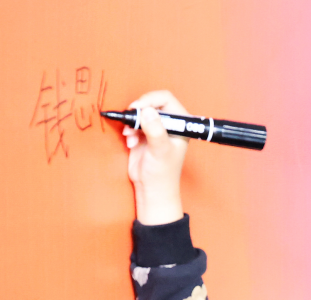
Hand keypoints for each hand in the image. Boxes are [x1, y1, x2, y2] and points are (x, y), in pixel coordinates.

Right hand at [123, 90, 188, 224]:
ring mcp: (156, 127)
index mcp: (181, 123)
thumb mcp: (160, 150)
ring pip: (141, 112)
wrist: (151, 188)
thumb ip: (155, 130)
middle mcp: (170, 123)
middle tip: (130, 121)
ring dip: (132, 122)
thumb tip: (147, 111)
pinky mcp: (144, 134)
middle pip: (151, 102)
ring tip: (130, 136)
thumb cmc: (162, 173)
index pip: (166, 99)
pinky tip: (131, 142)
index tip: (138, 109)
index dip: (150, 100)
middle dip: (139, 111)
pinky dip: (129, 129)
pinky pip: (134, 122)